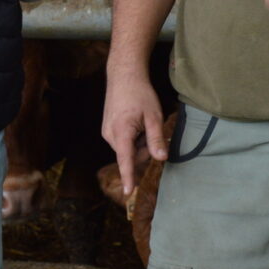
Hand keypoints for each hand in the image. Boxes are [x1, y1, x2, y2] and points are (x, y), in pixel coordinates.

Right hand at [101, 67, 166, 196]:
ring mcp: (107, 132)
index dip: (129, 177)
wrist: (123, 75)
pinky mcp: (107, 129)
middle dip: (144, 147)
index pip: (125, 160)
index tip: (129, 193)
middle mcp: (110, 135)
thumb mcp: (153, 116)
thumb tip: (161, 159)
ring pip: (128, 148)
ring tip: (141, 120)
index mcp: (121, 133)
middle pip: (131, 154)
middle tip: (150, 127)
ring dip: (139, 141)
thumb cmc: (140, 94)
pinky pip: (123, 141)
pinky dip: (133, 136)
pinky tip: (135, 120)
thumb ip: (156, 139)